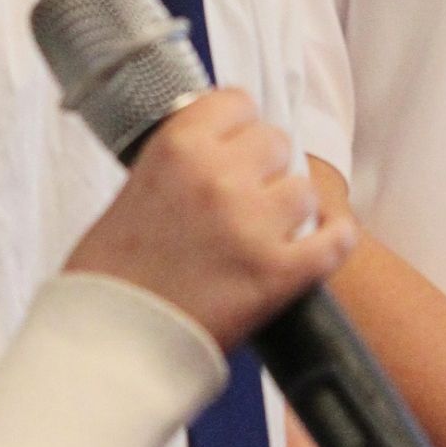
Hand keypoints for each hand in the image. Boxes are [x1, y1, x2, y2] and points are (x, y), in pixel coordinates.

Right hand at [66, 90, 354, 352]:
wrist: (110, 343)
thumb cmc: (111, 276)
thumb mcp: (133, 189)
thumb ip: (180, 162)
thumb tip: (219, 151)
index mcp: (178, 147)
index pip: (237, 103)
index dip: (238, 126)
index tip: (235, 145)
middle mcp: (220, 177)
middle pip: (276, 143)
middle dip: (264, 169)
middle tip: (246, 198)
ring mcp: (254, 224)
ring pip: (304, 190)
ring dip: (289, 210)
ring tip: (264, 234)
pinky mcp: (280, 273)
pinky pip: (335, 239)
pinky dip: (333, 240)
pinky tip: (323, 242)